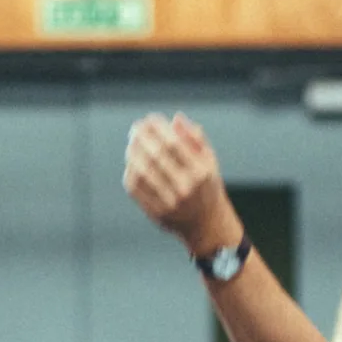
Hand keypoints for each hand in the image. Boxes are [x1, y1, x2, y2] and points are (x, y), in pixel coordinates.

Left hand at [124, 113, 241, 255]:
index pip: (174, 143)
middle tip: (136, 127)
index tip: (150, 119)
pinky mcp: (156, 212)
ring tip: (132, 142)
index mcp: (201, 172)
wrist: (206, 223)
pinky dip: (131, 172)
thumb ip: (195, 139)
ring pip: (142, 172)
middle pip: (156, 156)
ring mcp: (170, 202)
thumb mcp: (210, 161)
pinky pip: (136, 189)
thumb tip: (176, 118)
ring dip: (133, 153)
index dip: (158, 128)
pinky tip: (132, 162)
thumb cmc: (206, 185)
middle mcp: (186, 188)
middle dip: (142, 137)